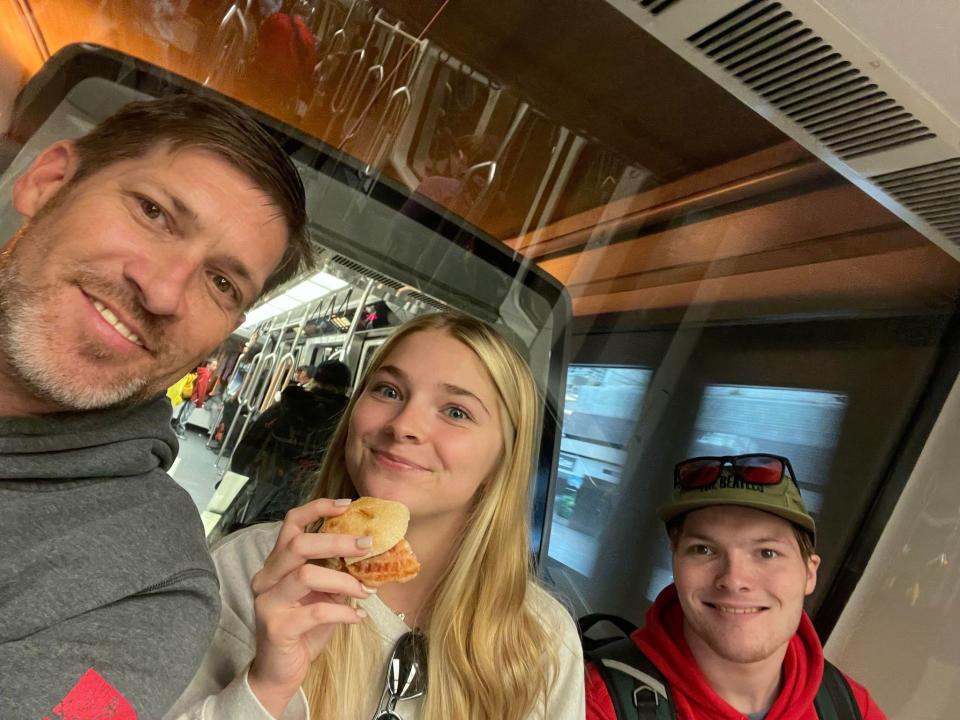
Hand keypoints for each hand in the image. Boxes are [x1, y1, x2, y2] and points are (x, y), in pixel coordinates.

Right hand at [247, 499, 373, 714]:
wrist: (280, 672)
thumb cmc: (304, 628)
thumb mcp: (322, 594)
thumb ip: (336, 573)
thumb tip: (370, 553)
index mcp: (277, 564)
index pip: (291, 523)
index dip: (318, 509)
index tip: (347, 506)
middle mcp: (267, 577)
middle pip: (299, 545)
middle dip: (338, 542)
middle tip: (367, 546)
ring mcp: (268, 602)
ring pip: (307, 575)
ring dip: (343, 581)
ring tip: (366, 591)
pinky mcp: (276, 627)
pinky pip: (315, 611)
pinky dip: (343, 612)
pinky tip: (358, 616)